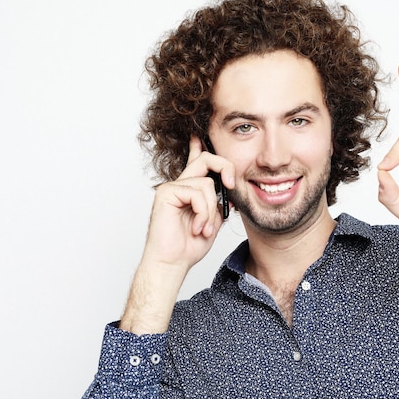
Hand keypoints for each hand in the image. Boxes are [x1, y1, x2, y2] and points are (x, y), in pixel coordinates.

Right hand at [142, 136, 234, 270]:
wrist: (172, 263)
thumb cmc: (189, 246)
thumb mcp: (212, 221)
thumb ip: (217, 203)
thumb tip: (226, 189)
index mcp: (190, 190)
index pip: (197, 163)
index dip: (200, 147)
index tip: (201, 135)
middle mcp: (180, 185)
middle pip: (206, 159)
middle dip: (225, 167)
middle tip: (231, 185)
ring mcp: (172, 188)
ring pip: (206, 184)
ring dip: (211, 210)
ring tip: (203, 229)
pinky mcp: (166, 193)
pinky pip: (197, 193)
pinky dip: (203, 213)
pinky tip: (196, 228)